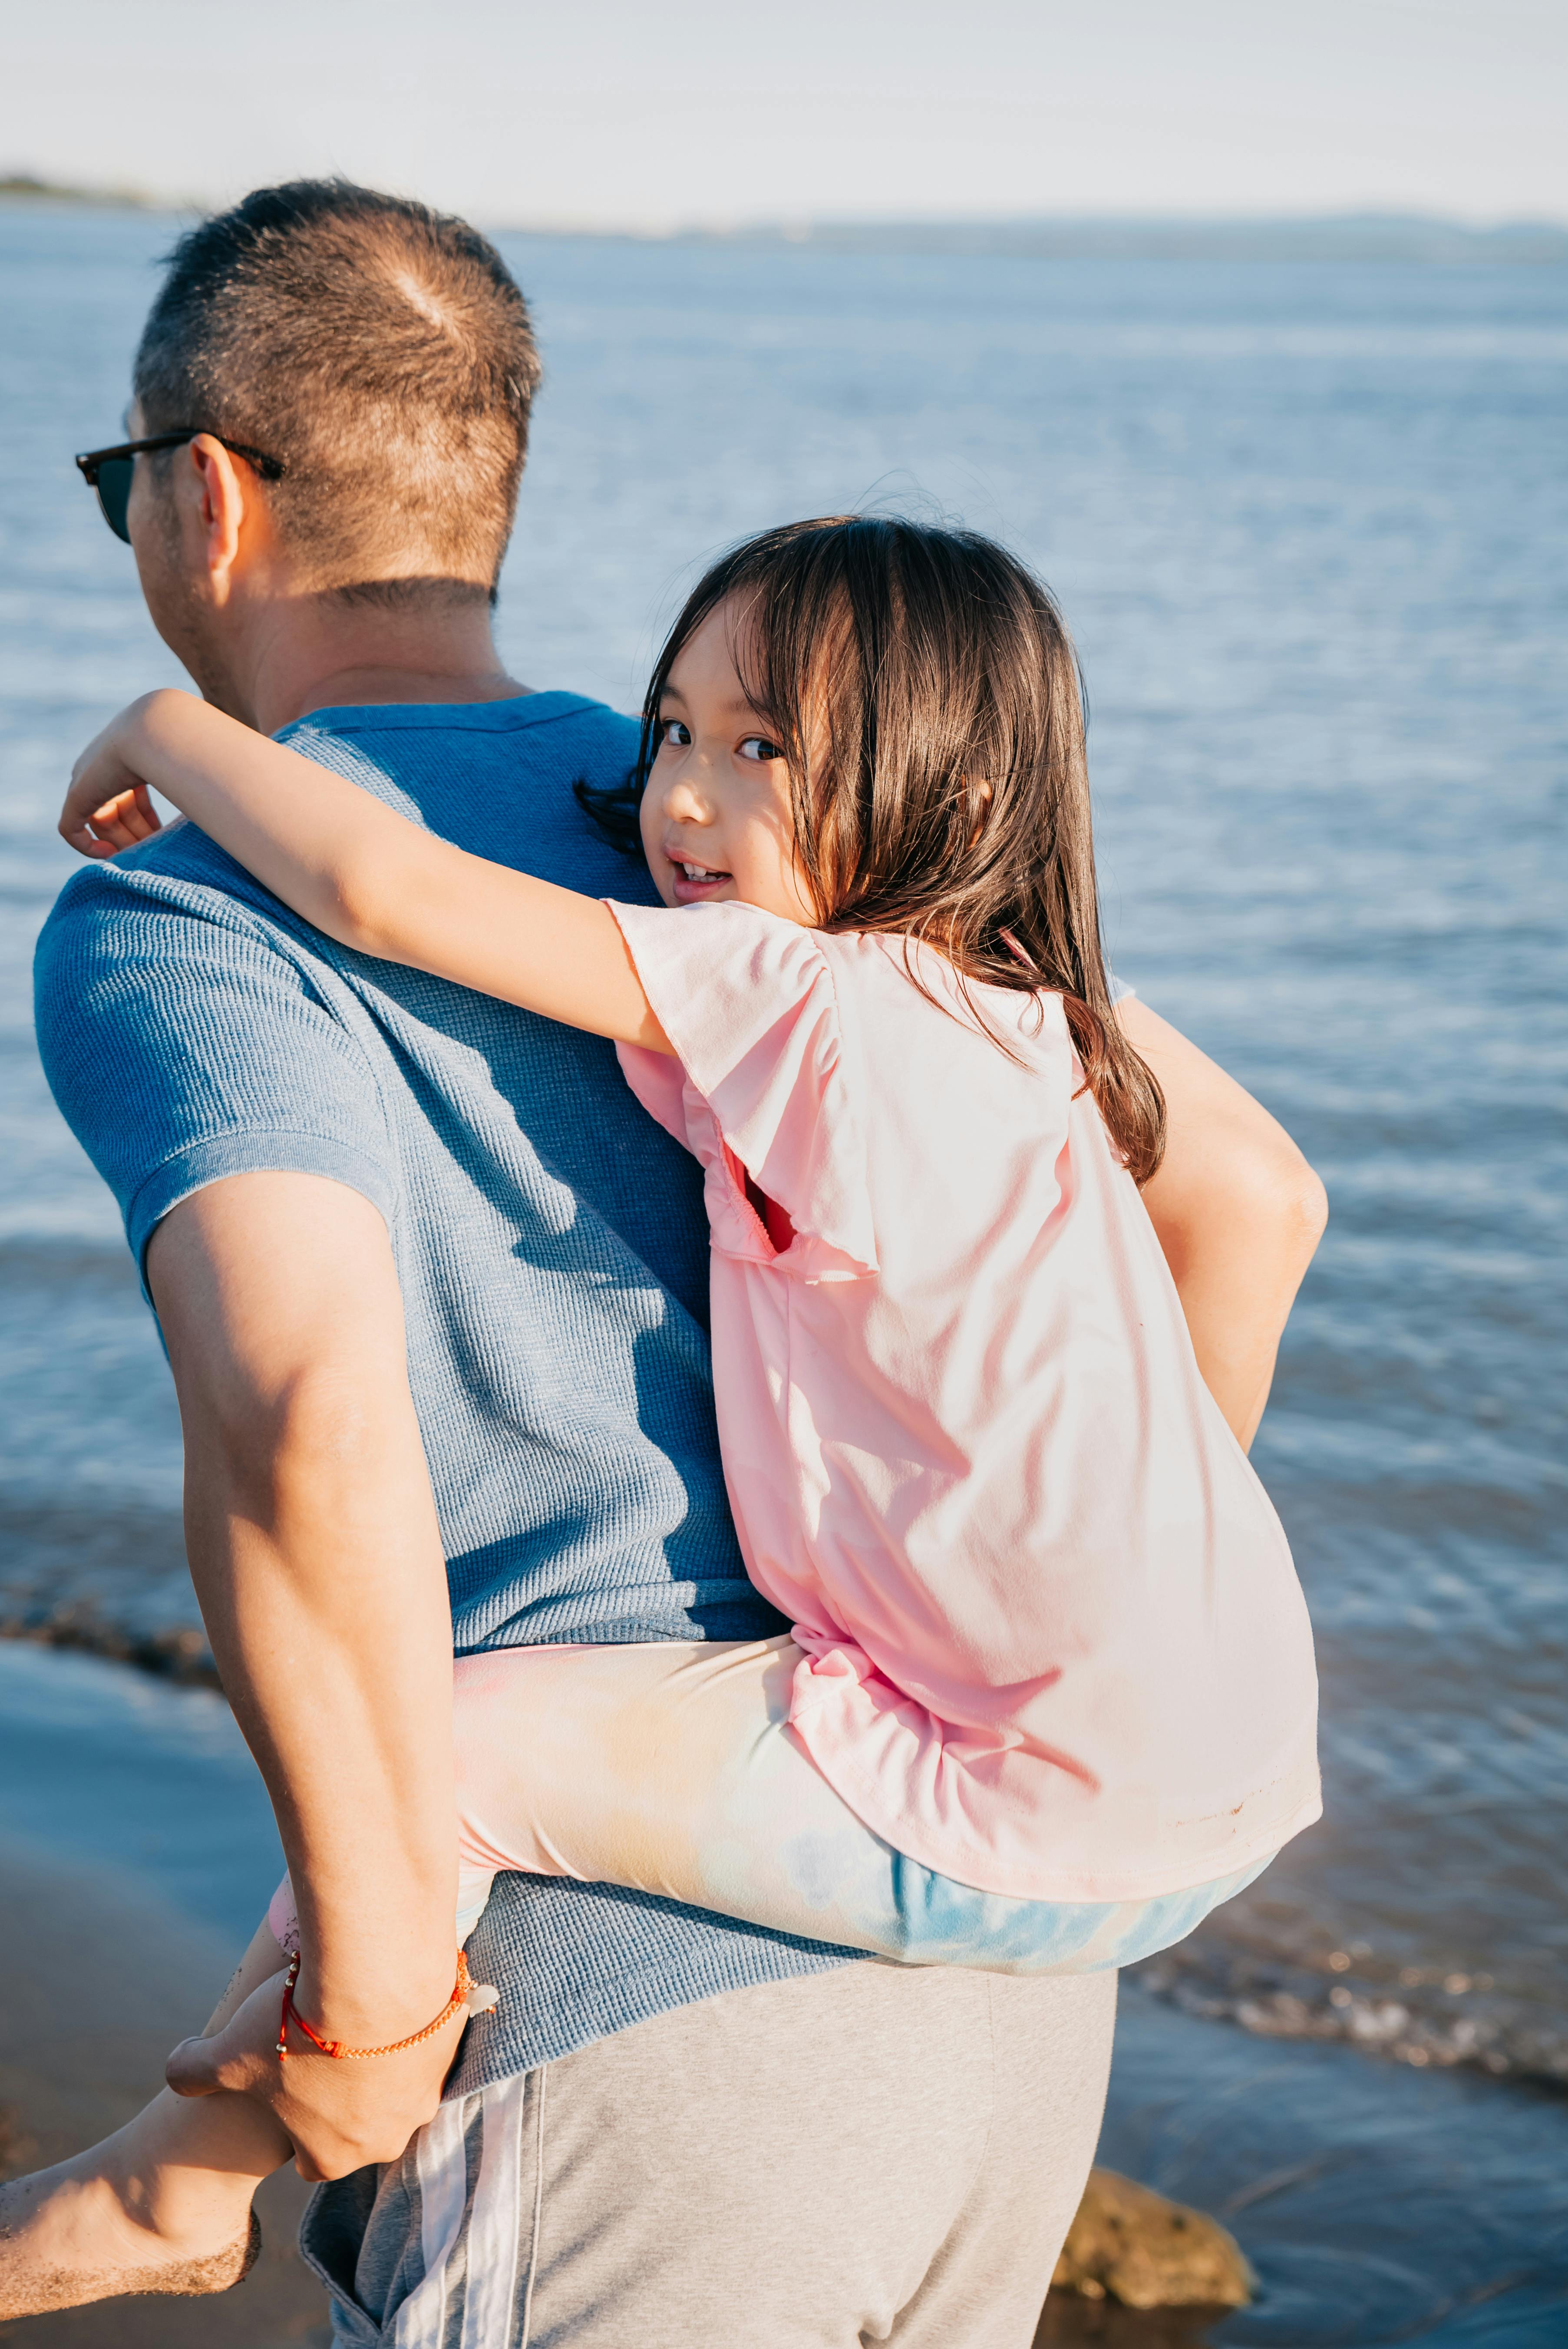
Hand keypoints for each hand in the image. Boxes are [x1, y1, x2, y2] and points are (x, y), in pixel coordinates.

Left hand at [59, 694, 173, 858]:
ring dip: (123, 842)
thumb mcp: (184, 769)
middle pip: (115, 812)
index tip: (163, 833)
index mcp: (125, 757)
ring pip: (100, 824)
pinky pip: (70, 829)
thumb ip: (188, 785)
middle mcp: (100, 768)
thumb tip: (212, 802)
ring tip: (143, 854)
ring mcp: (86, 780)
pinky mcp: (77, 794)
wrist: (159, 729)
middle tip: (156, 850)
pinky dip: (87, 846)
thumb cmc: (182, 747)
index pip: (130, 796)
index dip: (146, 818)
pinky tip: (109, 854)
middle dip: (136, 834)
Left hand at [166, 1967, 463, 2182]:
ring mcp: (425, 2091)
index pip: (312, 2161)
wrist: (372, 1971)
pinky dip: (409, 2022)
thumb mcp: (224, 2053)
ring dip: (382, 2061)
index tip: (286, 2089)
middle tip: (322, 2049)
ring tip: (355, 2016)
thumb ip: (192, 2073)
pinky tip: (385, 1992)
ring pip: (400, 2085)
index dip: (295, 2127)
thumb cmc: (295, 2026)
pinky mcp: (451, 2044)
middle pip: (361, 2126)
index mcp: (333, 2156)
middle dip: (344, 2096)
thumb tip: (174, 2072)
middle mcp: (387, 2136)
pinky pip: (428, 2041)